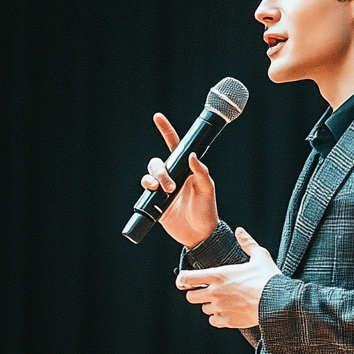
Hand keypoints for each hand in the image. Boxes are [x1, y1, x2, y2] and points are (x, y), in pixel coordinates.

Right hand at [141, 113, 218, 247]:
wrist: (199, 235)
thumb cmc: (207, 212)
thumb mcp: (208, 190)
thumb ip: (201, 172)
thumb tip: (193, 156)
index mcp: (186, 170)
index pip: (175, 146)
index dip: (166, 130)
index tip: (158, 117)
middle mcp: (173, 176)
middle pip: (158, 163)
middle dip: (161, 171)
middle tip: (171, 187)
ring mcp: (163, 189)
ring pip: (150, 174)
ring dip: (153, 179)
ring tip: (164, 192)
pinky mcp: (155, 202)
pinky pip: (145, 189)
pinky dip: (146, 188)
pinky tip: (152, 194)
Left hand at [175, 229, 280, 327]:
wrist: (278, 303)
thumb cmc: (269, 279)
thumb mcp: (260, 256)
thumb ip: (247, 243)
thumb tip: (239, 231)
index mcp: (219, 275)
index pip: (186, 278)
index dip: (182, 280)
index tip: (184, 281)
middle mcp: (215, 292)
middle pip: (190, 297)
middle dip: (196, 294)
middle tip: (206, 291)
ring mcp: (220, 308)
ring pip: (203, 309)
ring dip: (210, 305)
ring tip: (223, 301)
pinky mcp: (227, 321)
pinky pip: (213, 321)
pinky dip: (218, 318)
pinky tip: (227, 312)